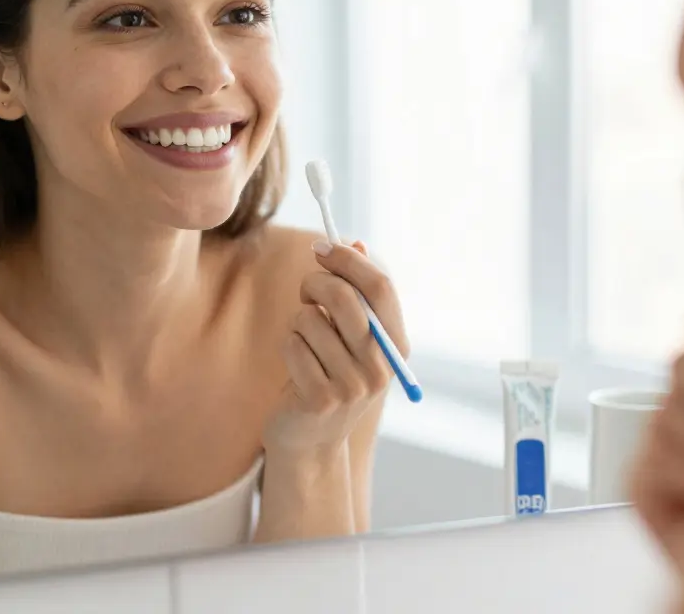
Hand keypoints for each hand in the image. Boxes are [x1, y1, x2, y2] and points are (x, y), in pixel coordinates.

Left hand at [263, 240, 408, 455]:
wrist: (311, 441)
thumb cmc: (329, 377)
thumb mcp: (350, 338)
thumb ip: (357, 294)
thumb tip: (355, 242)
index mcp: (395, 347)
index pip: (381, 288)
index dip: (350, 260)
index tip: (322, 246)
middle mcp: (381, 367)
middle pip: (345, 297)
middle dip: (315, 283)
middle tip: (306, 291)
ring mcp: (352, 386)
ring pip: (310, 320)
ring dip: (298, 324)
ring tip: (305, 345)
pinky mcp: (320, 398)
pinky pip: (293, 345)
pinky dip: (288, 347)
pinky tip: (296, 368)